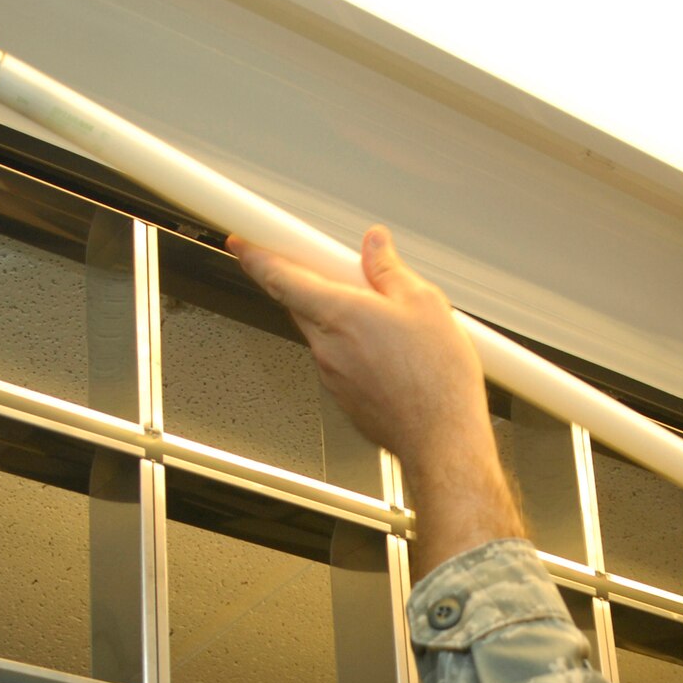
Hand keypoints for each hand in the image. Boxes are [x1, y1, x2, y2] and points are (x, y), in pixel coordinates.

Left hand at [227, 226, 482, 464]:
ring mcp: (331, 374)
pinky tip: (388, 355)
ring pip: (321, 333)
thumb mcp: (424, 304)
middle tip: (342, 276)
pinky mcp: (342, 397)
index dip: (255, 257)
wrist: (440, 438)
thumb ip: (390, 269)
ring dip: (339, 320)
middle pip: (300, 303)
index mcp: (339, 313)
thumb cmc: (436, 380)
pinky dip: (352, 350)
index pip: (280, 277)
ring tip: (385, 323)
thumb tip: (375, 246)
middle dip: (314, 285)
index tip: (242, 245)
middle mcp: (326, 345)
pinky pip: (336, 361)